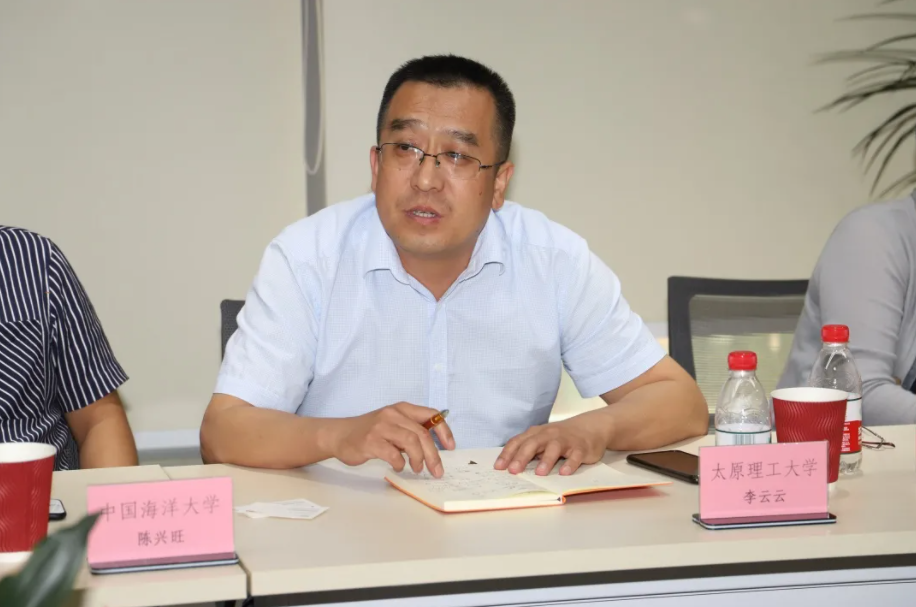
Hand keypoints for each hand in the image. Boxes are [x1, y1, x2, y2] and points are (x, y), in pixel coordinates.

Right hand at [328, 402, 454, 477]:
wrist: (340, 435)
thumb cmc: (370, 432)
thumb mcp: (393, 424)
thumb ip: (411, 431)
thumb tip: (434, 448)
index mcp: (402, 409)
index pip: (431, 415)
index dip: (444, 431)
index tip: (451, 447)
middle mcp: (393, 414)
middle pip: (422, 434)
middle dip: (434, 455)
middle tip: (437, 471)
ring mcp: (381, 427)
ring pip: (411, 442)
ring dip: (419, 460)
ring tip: (417, 469)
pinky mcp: (371, 441)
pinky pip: (393, 454)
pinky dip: (400, 463)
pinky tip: (398, 467)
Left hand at [494, 418, 607, 475]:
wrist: (590, 427)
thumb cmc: (560, 437)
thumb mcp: (542, 440)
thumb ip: (529, 450)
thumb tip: (510, 467)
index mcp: (536, 433)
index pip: (518, 442)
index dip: (507, 454)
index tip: (498, 467)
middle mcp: (548, 434)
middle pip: (532, 444)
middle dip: (522, 457)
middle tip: (513, 470)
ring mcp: (565, 440)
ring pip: (553, 448)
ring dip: (546, 460)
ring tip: (539, 473)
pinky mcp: (580, 447)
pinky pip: (575, 455)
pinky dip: (570, 464)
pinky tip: (565, 472)